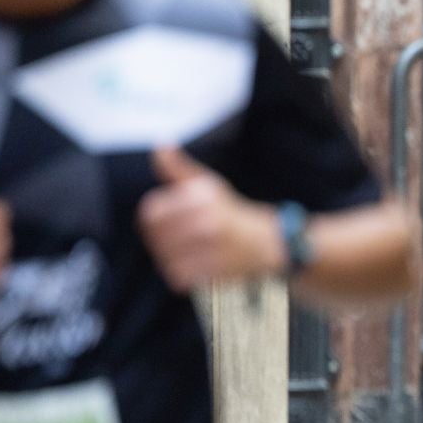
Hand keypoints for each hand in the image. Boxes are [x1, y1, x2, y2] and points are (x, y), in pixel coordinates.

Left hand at [138, 146, 282, 293]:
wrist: (270, 242)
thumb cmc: (231, 212)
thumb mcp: (207, 184)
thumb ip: (179, 168)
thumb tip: (160, 145)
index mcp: (202, 195)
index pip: (151, 213)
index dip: (152, 220)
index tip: (165, 223)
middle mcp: (208, 218)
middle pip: (157, 238)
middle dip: (160, 242)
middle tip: (175, 243)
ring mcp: (213, 246)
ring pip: (166, 259)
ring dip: (170, 260)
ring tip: (184, 255)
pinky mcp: (218, 269)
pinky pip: (180, 276)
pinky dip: (182, 275)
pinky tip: (193, 268)